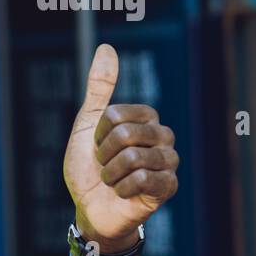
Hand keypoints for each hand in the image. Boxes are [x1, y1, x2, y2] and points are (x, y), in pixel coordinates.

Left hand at [63, 44, 178, 255]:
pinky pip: (142, 179)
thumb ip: (99, 87)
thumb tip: (107, 47)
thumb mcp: (87, 124)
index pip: (116, 114)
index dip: (97, 133)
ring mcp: (169, 161)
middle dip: (103, 154)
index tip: (97, 145)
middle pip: (126, 134)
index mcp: (146, 118)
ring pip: (134, 158)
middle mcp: (163, 136)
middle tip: (104, 165)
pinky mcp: (169, 186)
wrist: (90, 207)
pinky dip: (121, 188)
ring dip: (111, 173)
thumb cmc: (88, 166)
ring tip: (113, 180)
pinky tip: (123, 193)